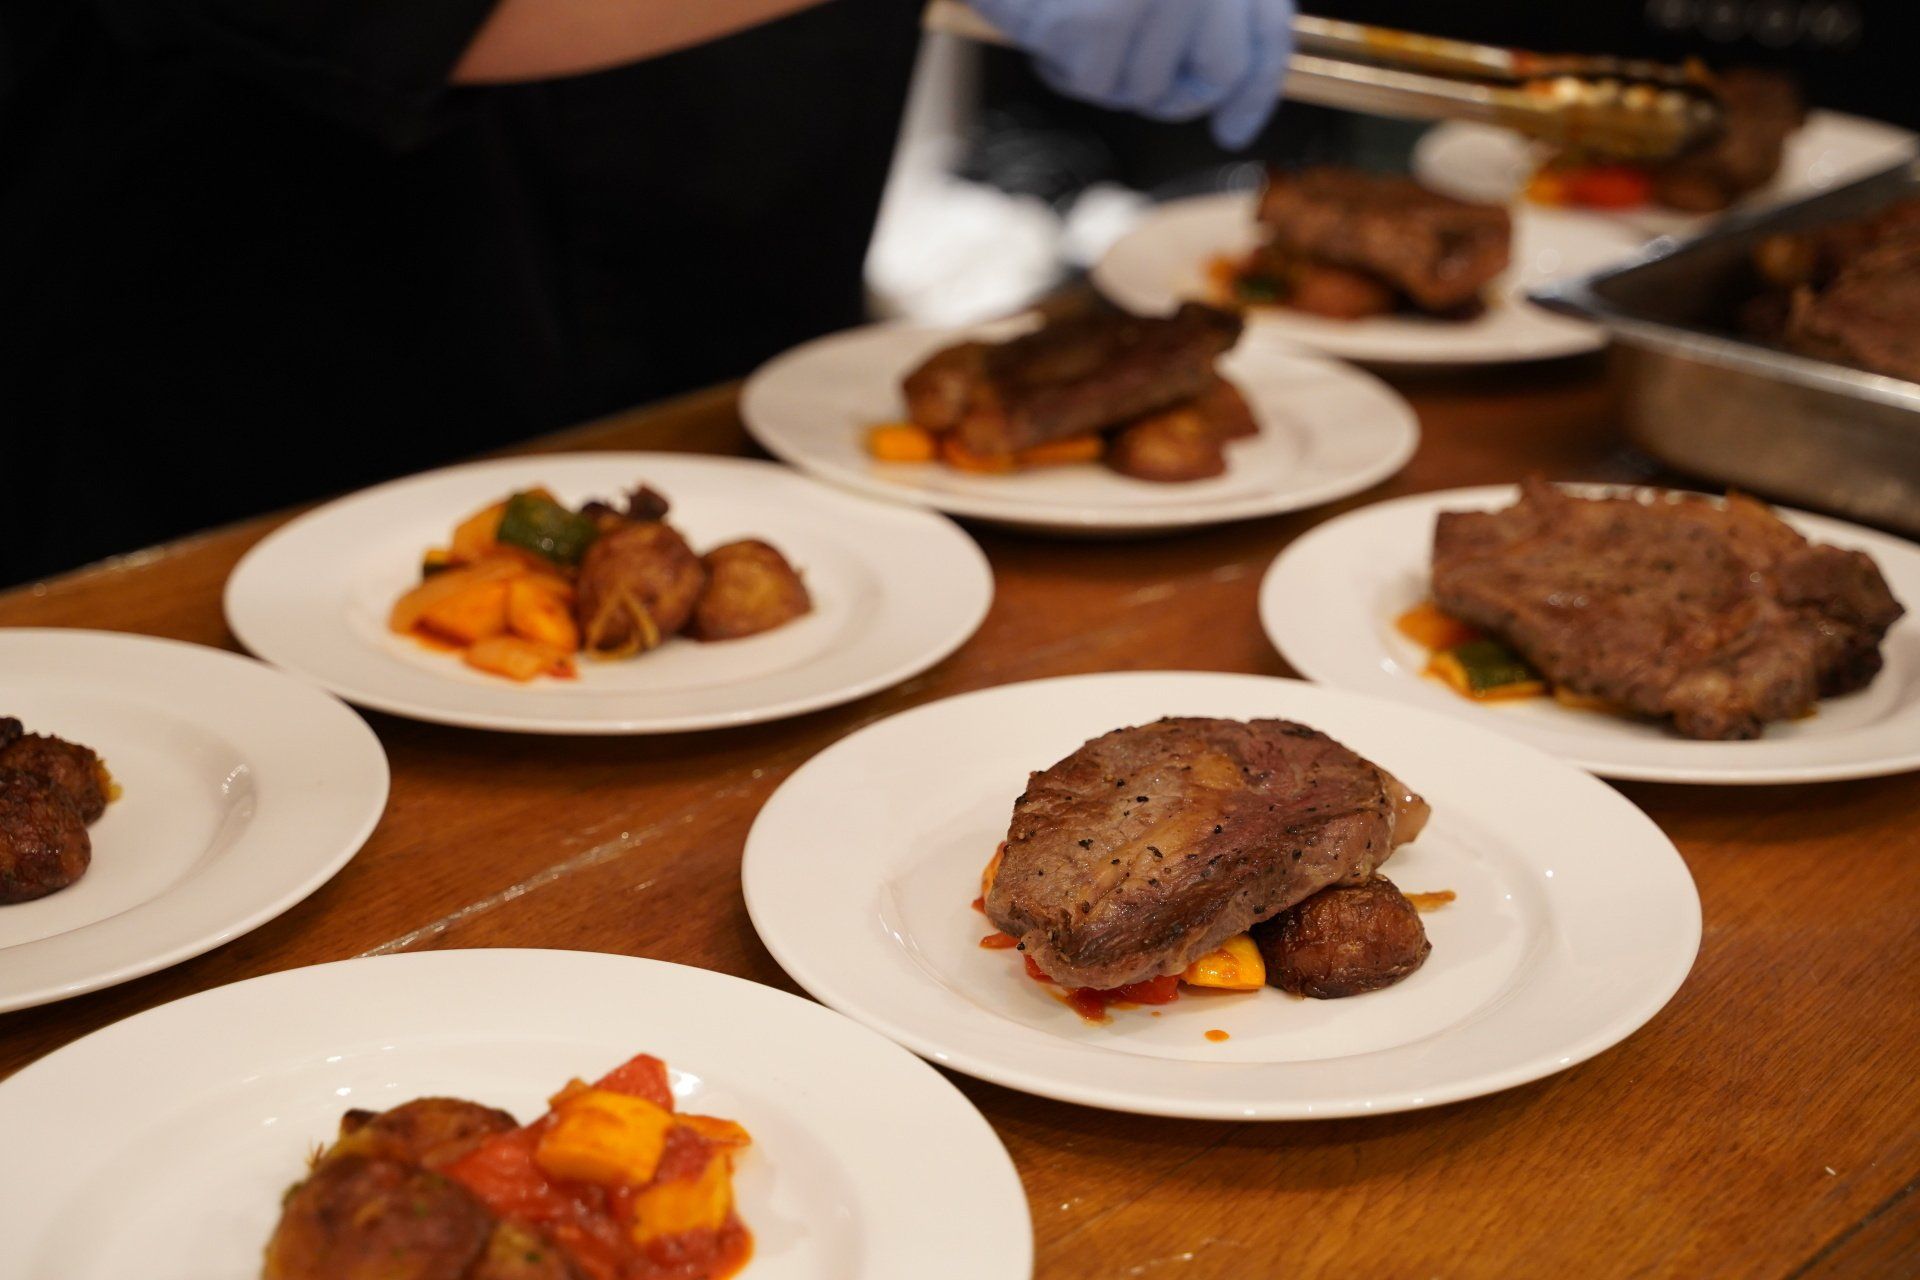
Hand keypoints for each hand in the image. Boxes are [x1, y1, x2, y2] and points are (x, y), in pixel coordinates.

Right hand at [967, 0, 1293, 148]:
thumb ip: (1207, 21)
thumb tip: (1231, 119)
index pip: (1264, 38)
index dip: (1254, 93)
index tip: (1234, 131)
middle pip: (1215, 77)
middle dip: (1172, 90)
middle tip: (1121, 62)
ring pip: (1148, 88)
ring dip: (1106, 72)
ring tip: (1072, 24)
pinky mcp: (1101, 20)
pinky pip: (1096, 83)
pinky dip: (1062, 64)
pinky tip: (1046, 26)